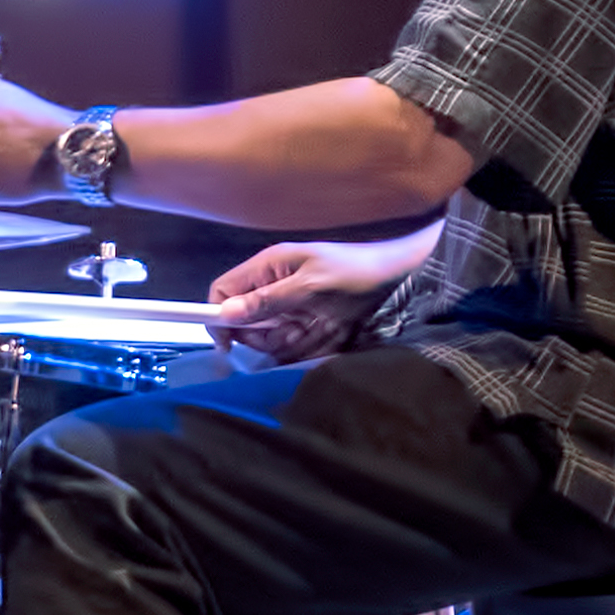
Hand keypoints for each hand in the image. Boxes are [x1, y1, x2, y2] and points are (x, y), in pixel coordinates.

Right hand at [207, 237, 424, 362]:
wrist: (397, 277)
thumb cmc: (354, 273)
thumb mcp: (311, 286)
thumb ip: (269, 301)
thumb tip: (226, 314)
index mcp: (267, 267)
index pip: (223, 291)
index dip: (218, 316)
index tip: (227, 344)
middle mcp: (273, 285)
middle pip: (244, 321)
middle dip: (263, 336)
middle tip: (293, 334)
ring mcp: (289, 305)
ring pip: (268, 337)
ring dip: (287, 342)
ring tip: (316, 331)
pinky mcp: (305, 321)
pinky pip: (291, 343)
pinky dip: (304, 346)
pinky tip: (325, 336)